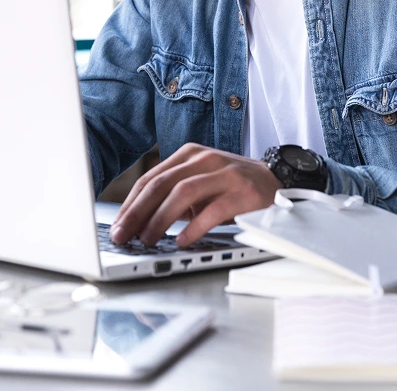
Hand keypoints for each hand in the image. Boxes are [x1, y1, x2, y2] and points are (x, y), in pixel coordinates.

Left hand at [109, 143, 281, 247]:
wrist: (278, 181)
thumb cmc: (232, 187)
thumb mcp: (201, 183)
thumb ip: (174, 195)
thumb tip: (139, 223)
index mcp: (190, 155)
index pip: (151, 178)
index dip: (131, 204)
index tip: (118, 226)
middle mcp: (205, 159)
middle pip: (161, 184)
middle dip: (137, 213)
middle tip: (124, 236)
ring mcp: (225, 174)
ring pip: (182, 193)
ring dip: (160, 219)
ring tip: (149, 240)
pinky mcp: (243, 192)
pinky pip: (213, 210)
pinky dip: (194, 227)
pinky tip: (182, 241)